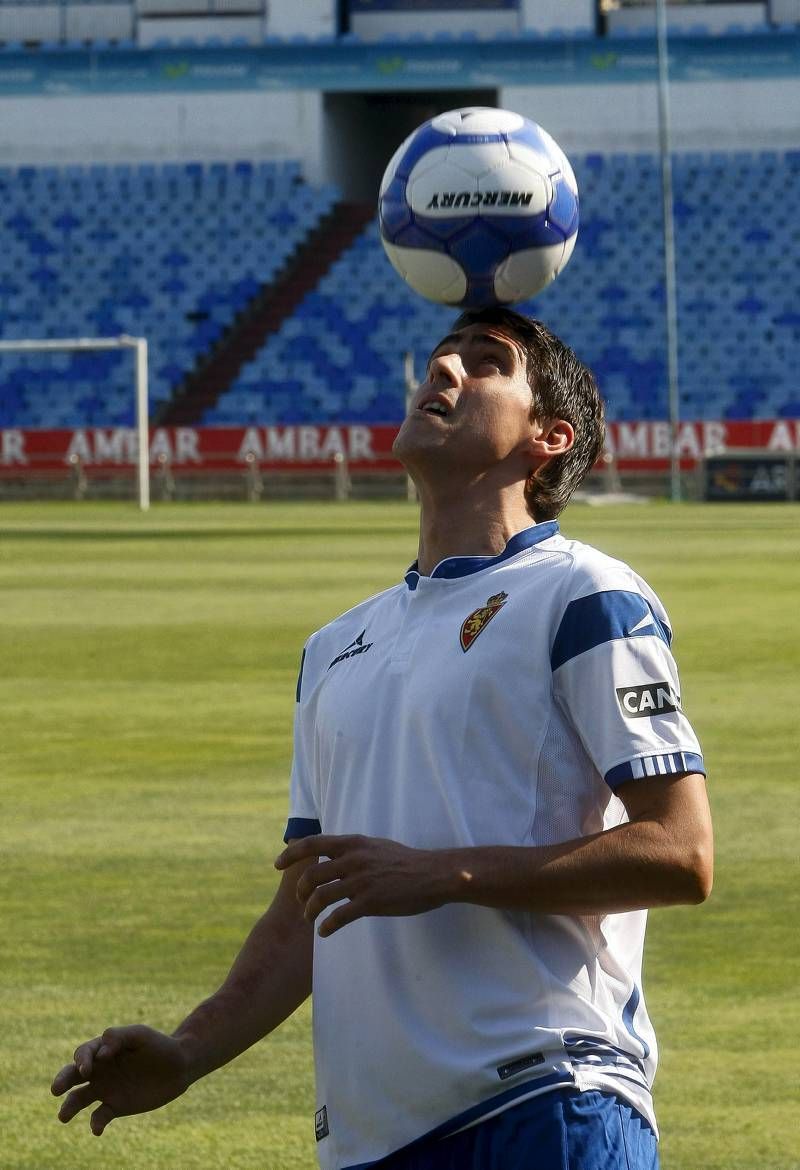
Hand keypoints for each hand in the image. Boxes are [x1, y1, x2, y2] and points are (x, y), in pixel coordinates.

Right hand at [51, 1025, 190, 1134]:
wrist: (179, 1066)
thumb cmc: (158, 1045)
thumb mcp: (140, 1034)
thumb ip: (119, 1036)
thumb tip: (101, 1053)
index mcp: (103, 1050)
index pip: (83, 1053)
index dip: (84, 1059)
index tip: (94, 1064)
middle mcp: (100, 1070)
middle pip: (72, 1075)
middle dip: (62, 1081)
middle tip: (56, 1089)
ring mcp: (106, 1089)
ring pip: (79, 1099)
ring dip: (69, 1106)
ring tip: (63, 1116)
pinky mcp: (115, 1107)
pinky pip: (100, 1116)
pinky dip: (96, 1123)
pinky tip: (97, 1128)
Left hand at [275, 834, 450, 936]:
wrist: (433, 874)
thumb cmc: (406, 861)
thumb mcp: (375, 846)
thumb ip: (354, 849)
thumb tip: (336, 852)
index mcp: (353, 843)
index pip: (312, 844)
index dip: (290, 854)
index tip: (277, 865)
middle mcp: (353, 860)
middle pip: (312, 875)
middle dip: (300, 891)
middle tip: (300, 902)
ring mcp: (361, 881)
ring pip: (321, 897)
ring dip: (310, 911)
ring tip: (310, 919)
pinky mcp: (370, 902)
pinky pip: (339, 916)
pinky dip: (327, 926)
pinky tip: (325, 932)